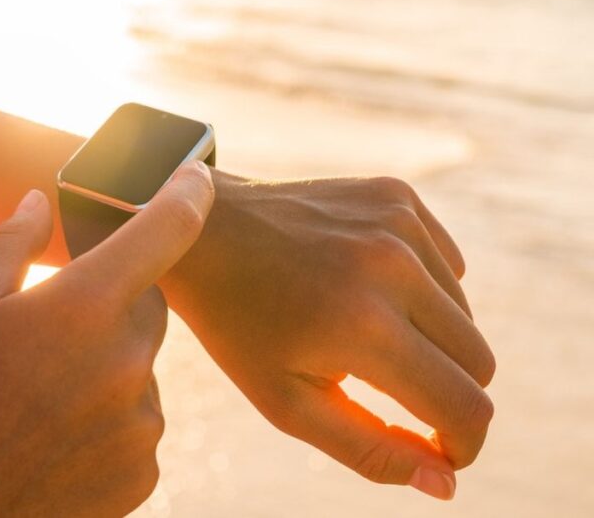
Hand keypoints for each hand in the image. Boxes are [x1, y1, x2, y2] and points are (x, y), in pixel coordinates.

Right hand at [0, 161, 214, 516]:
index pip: (165, 230)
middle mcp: (127, 362)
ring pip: (142, 370)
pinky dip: (110, 419)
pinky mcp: (141, 472)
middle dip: (112, 304)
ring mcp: (140, 423)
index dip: (185, 193)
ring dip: (108, 367)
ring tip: (41, 396)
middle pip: (149, 307)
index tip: (195, 176)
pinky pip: (139, 423)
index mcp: (83, 306)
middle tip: (54, 329)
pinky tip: (56, 434)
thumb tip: (38, 199)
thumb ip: (11, 242)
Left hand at [162, 173, 494, 499]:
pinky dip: (424, 290)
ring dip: (431, 339)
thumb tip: (447, 484)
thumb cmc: (236, 325)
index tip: (439, 454)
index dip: (461, 445)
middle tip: (393, 394)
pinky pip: (449, 265)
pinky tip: (366, 289)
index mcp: (362, 326)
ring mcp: (397, 221)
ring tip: (361, 333)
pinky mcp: (396, 194)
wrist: (199, 231)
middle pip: (478, 362)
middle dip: (447, 393)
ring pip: (466, 315)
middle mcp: (392, 267)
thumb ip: (370, 450)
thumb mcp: (286, 402)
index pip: (464, 407)